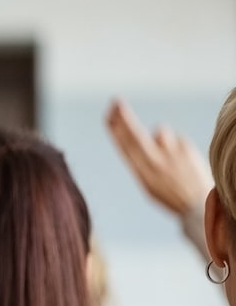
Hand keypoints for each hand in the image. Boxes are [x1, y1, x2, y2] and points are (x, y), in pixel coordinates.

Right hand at [107, 99, 211, 218]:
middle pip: (135, 135)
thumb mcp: (150, 182)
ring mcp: (171, 154)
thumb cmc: (171, 194)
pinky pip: (177, 140)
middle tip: (116, 101)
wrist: (198, 203)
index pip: (124, 146)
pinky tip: (183, 161)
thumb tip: (156, 131)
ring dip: (162, 139)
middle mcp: (154, 162)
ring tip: (170, 158)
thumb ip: (148, 157)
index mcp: (141, 172)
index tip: (108, 116)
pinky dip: (178, 147)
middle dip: (124, 117)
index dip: (115, 130)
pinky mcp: (186, 149)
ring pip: (160, 132)